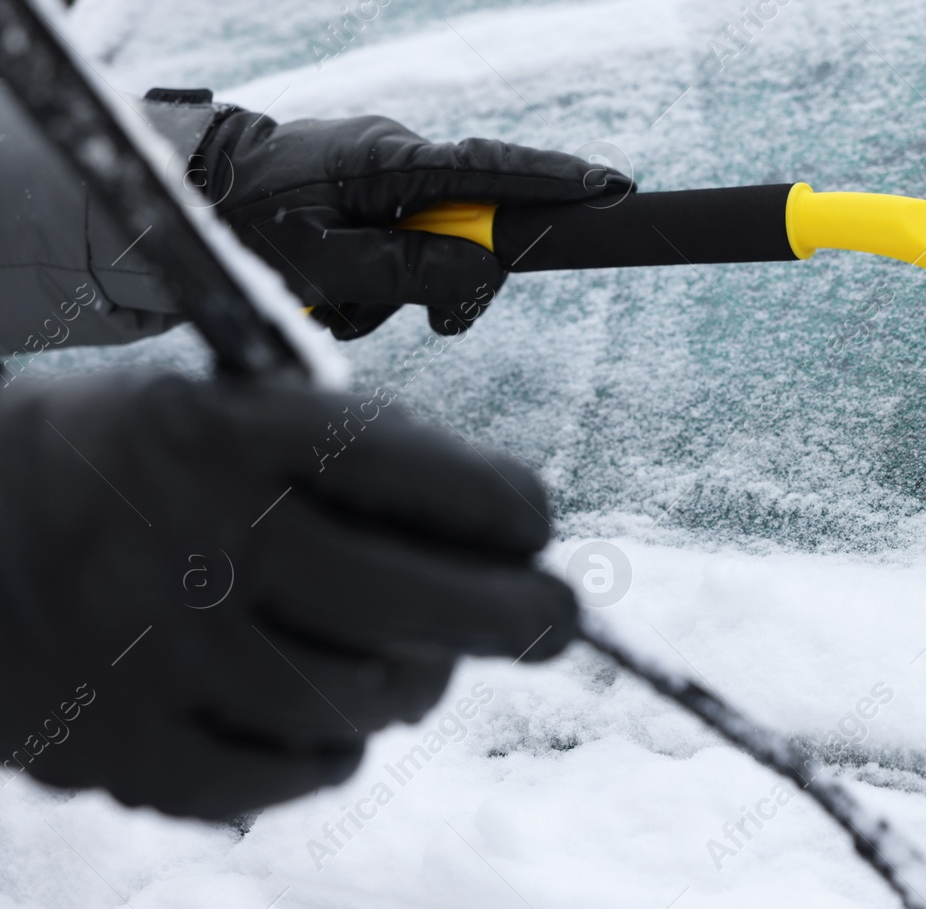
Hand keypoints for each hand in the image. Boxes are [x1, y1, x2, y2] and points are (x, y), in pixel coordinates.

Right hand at [0, 374, 575, 818]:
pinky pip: (287, 774)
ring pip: (363, 699)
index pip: (411, 470)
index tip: (534, 524)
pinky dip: (332, 748)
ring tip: (417, 659)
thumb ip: (350, 454)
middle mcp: (193, 541)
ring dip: (417, 680)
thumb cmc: (116, 463)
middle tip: (555, 618)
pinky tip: (327, 714)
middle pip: (411, 599)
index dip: (504, 506)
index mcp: (223, 434)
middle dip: (518, 613)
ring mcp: (155, 656)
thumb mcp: (218, 405)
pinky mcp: (119, 750)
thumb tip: (502, 529)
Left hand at [195, 111, 631, 338]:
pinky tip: (330, 288)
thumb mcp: (319, 262)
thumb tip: (483, 269)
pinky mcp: (369, 196)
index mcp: (389, 161)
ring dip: (395, 292)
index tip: (615, 188)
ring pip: (433, 249)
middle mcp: (396, 158)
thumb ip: (407, 270)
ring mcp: (384, 176)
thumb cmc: (240, 225)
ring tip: (333, 298)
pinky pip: (400, 249)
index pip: (492, 169)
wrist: (180, 195)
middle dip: (448, 283)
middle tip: (430, 327)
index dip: (557, 180)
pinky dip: (374, 284)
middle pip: (473, 226)